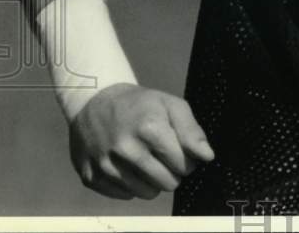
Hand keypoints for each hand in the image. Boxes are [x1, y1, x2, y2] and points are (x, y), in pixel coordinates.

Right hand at [69, 83, 214, 199]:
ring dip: (153, 181)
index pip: (183, 164)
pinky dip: (132, 185)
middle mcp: (126, 149)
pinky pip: (125, 196)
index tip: (179, 151)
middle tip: (164, 157)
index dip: (187, 160)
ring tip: (147, 161)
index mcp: (149, 128)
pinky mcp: (91, 177)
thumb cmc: (139, 104)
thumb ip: (191, 131)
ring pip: (147, 193)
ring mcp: (106, 165)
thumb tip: (206, 156)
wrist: (94, 102)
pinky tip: (128, 167)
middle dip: (172, 172)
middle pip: (167, 183)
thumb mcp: (170, 105)